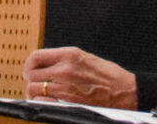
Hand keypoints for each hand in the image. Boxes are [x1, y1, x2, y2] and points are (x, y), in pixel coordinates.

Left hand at [22, 47, 137, 108]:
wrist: (126, 91)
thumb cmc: (109, 76)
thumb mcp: (85, 57)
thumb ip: (64, 59)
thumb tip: (45, 64)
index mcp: (69, 54)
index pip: (36, 56)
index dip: (30, 63)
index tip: (31, 68)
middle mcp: (64, 69)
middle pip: (31, 72)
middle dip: (31, 78)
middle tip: (36, 82)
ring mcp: (65, 86)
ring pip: (34, 88)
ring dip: (34, 91)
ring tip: (40, 93)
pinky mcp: (67, 102)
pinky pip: (43, 102)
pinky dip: (40, 102)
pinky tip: (46, 101)